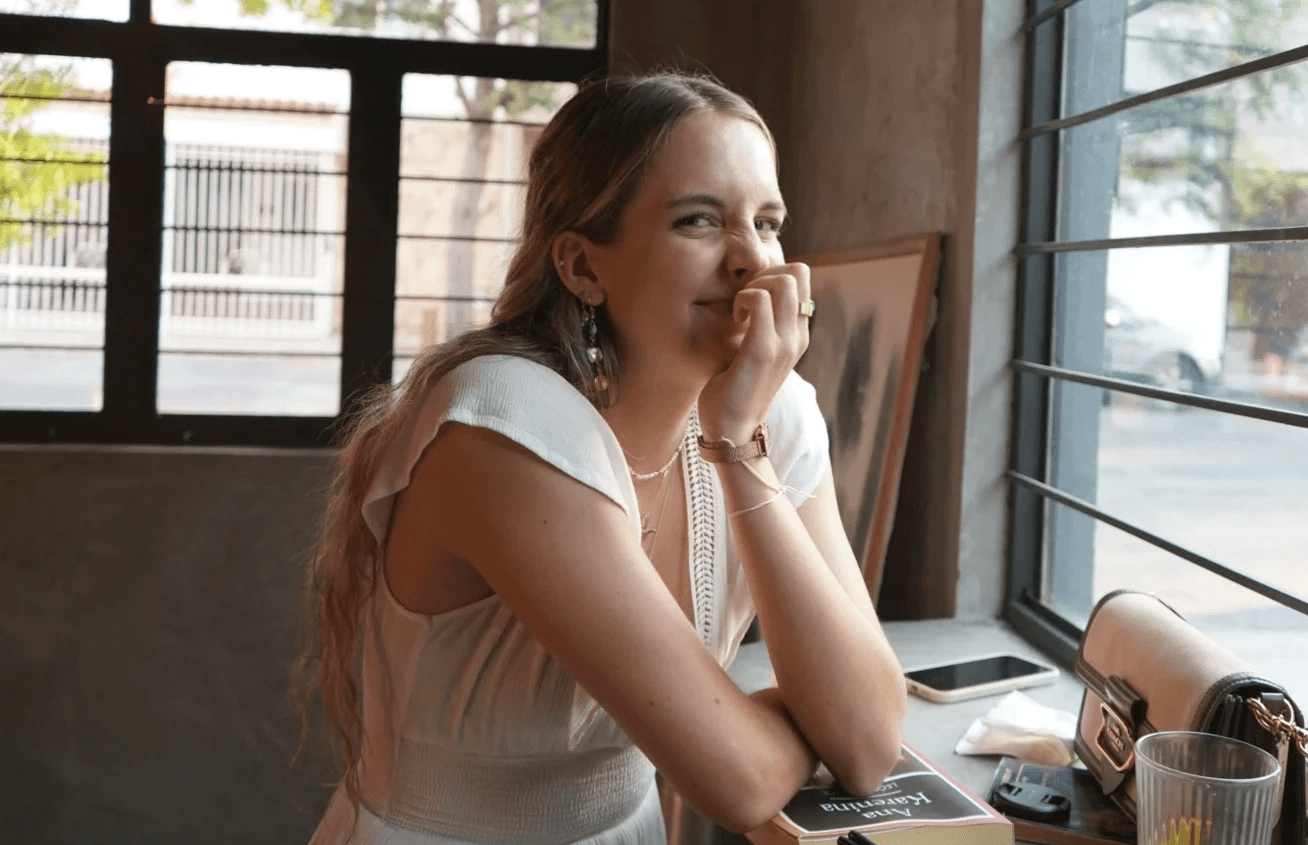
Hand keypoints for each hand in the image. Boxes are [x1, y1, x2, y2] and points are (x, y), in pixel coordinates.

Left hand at [698, 262, 810, 443]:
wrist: (733, 431)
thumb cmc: (734, 390)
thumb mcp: (754, 351)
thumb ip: (759, 325)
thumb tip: (747, 296)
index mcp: (798, 335)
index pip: (802, 279)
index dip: (774, 274)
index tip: (751, 296)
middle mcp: (798, 336)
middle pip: (799, 272)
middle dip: (765, 274)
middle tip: (745, 299)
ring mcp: (784, 343)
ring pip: (783, 281)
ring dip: (754, 286)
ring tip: (741, 311)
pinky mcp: (763, 349)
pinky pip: (758, 300)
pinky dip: (742, 301)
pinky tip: (734, 322)